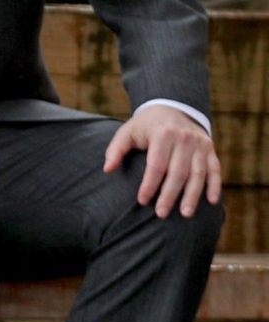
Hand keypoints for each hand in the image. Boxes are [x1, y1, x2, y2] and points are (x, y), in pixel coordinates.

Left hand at [104, 105, 221, 218]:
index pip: (156, 164)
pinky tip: (212, 201)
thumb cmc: (146, 126)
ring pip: (197, 173)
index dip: (149, 184)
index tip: (142, 201)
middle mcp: (184, 137)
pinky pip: (214, 169)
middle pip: (178, 171)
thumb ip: (116, 149)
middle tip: (161, 214)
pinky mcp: (209, 149)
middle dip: (169, 194)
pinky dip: (214, 185)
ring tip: (185, 214)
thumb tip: (107, 169)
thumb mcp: (128, 132)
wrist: (172, 108)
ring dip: (192, 195)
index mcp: (163, 133)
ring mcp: (199, 143)